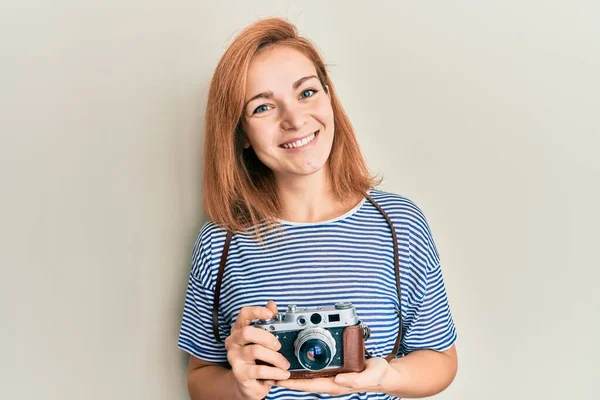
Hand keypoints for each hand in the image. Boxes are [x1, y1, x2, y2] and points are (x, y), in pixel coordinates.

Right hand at [225, 301, 290, 399]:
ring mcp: (235, 358)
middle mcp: (233, 342)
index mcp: (239, 330)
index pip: (243, 314)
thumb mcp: (262, 340)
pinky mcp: (240, 374)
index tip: (270, 313)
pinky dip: (276, 372)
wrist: (248, 384)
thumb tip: (272, 304)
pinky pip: (260, 370)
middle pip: (248, 332)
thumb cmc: (257, 358)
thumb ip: (267, 322)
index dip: (256, 311)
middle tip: (279, 346)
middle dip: (267, 337)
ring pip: (256, 350)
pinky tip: (283, 374)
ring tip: (285, 364)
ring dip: (276, 358)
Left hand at [275, 357, 389, 395]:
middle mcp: (330, 381)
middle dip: (287, 378)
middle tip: (269, 372)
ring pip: (307, 375)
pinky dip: (302, 366)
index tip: (279, 379)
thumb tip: (338, 381)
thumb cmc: (378, 375)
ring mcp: (331, 376)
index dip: (294, 383)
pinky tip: (294, 361)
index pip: (310, 385)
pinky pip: (314, 369)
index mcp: (336, 385)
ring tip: (275, 366)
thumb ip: (356, 380)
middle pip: (304, 382)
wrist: (384, 374)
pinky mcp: (333, 369)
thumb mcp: (371, 375)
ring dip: (292, 372)